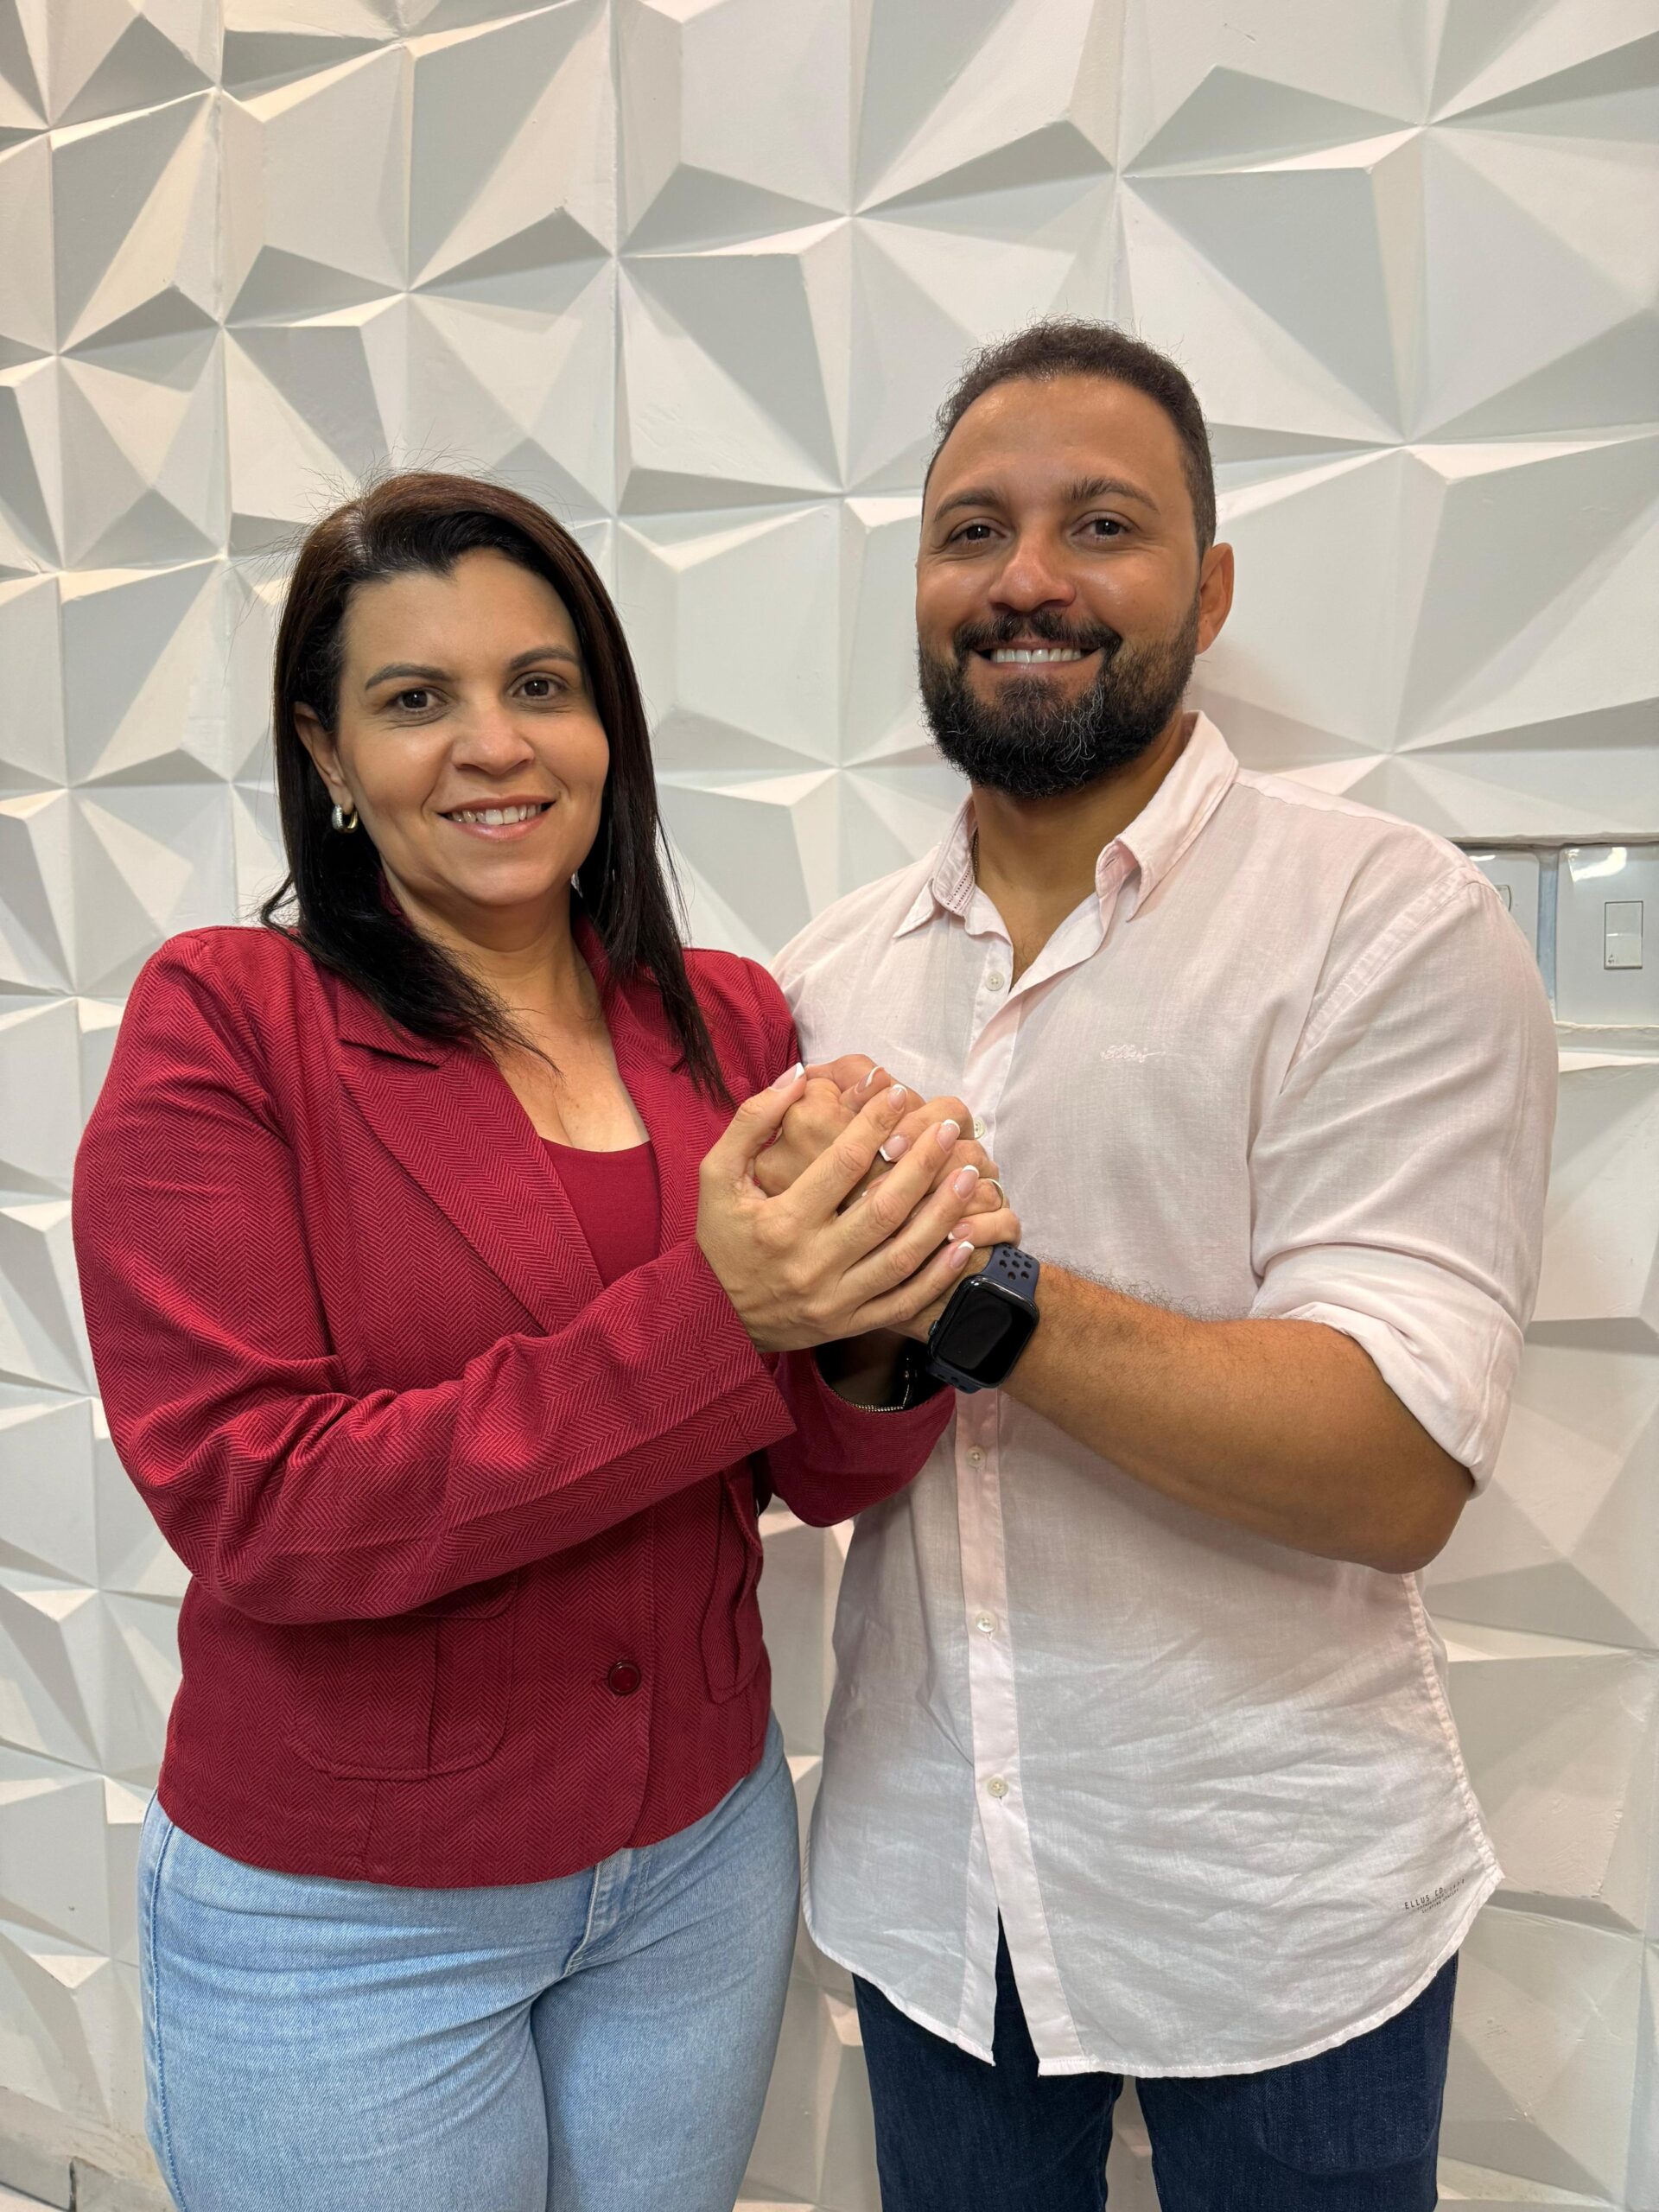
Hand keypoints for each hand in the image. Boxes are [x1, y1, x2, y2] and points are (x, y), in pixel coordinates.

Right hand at [696, 1070, 1019, 1352]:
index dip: (875, 1124)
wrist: (714, 1317)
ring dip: (942, 1214)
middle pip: (883, 1208)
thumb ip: (752, 1123)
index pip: (842, 1163)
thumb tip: (796, 1077)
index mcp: (781, 1222)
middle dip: (922, 1164)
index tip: (898, 1095)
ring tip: (968, 1176)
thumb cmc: (721, 1239)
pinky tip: (963, 1241)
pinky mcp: (850, 1323)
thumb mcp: (716, 1176)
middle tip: (947, 1129)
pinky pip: (903, 1300)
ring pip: (902, 1255)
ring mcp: (835, 1298)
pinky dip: (937, 1274)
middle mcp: (812, 1263)